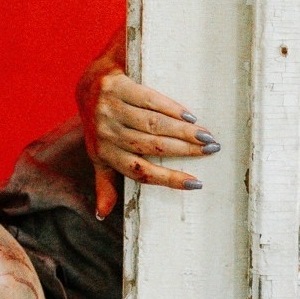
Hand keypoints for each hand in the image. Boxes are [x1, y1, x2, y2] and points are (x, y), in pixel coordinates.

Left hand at [75, 41, 216, 219]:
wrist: (87, 83)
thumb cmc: (99, 124)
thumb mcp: (98, 155)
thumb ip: (104, 182)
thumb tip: (101, 215)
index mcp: (105, 154)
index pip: (140, 172)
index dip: (169, 180)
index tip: (196, 183)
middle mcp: (106, 132)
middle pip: (152, 146)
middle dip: (185, 150)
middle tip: (211, 150)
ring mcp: (109, 108)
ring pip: (153, 124)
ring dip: (183, 131)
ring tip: (206, 136)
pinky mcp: (115, 85)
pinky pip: (148, 100)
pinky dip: (171, 108)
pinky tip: (189, 116)